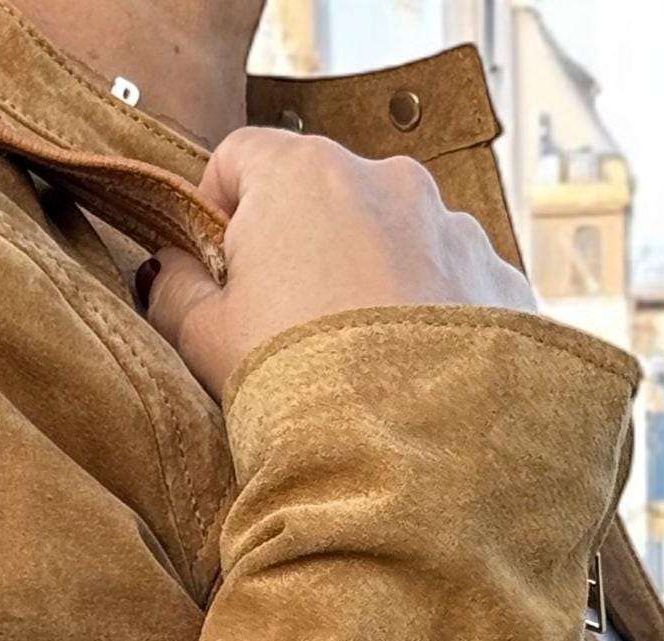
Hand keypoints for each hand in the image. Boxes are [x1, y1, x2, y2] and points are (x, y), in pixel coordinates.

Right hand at [144, 128, 535, 403]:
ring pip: (393, 239)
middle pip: (324, 196)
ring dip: (370, 281)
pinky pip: (450, 284)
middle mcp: (387, 180)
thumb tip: (166, 270)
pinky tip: (410, 376)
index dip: (217, 212)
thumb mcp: (206, 342)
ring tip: (355, 363)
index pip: (240, 157)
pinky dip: (428, 316)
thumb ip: (175, 291)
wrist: (405, 461)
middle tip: (281, 330)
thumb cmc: (294, 389)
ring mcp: (451, 226)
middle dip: (300, 249)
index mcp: (303, 176)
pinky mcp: (498, 280)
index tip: (215, 272)